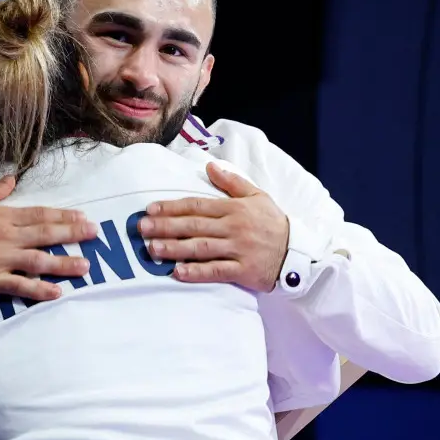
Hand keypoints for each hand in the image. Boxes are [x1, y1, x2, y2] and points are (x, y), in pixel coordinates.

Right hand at [0, 175, 96, 300]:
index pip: (39, 214)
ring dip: (64, 263)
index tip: (83, 216)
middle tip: (95, 234)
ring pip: (39, 261)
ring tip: (86, 266)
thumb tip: (12, 179)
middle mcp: (7, 237)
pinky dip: (39, 290)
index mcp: (1, 216)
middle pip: (46, 234)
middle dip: (73, 234)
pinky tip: (57, 292)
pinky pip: (20, 286)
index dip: (63, 215)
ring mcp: (0, 260)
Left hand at [140, 163, 289, 291]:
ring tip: (152, 248)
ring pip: (201, 248)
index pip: (197, 205)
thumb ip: (231, 182)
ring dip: (175, 248)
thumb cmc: (273, 222)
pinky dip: (197, 272)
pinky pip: (216, 271)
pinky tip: (177, 272)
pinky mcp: (243, 270)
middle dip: (166, 226)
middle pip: (194, 226)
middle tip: (141, 228)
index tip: (150, 209)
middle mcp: (234, 227)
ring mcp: (238, 249)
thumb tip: (209, 166)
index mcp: (234, 208)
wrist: (298, 252)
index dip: (172, 207)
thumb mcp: (256, 196)